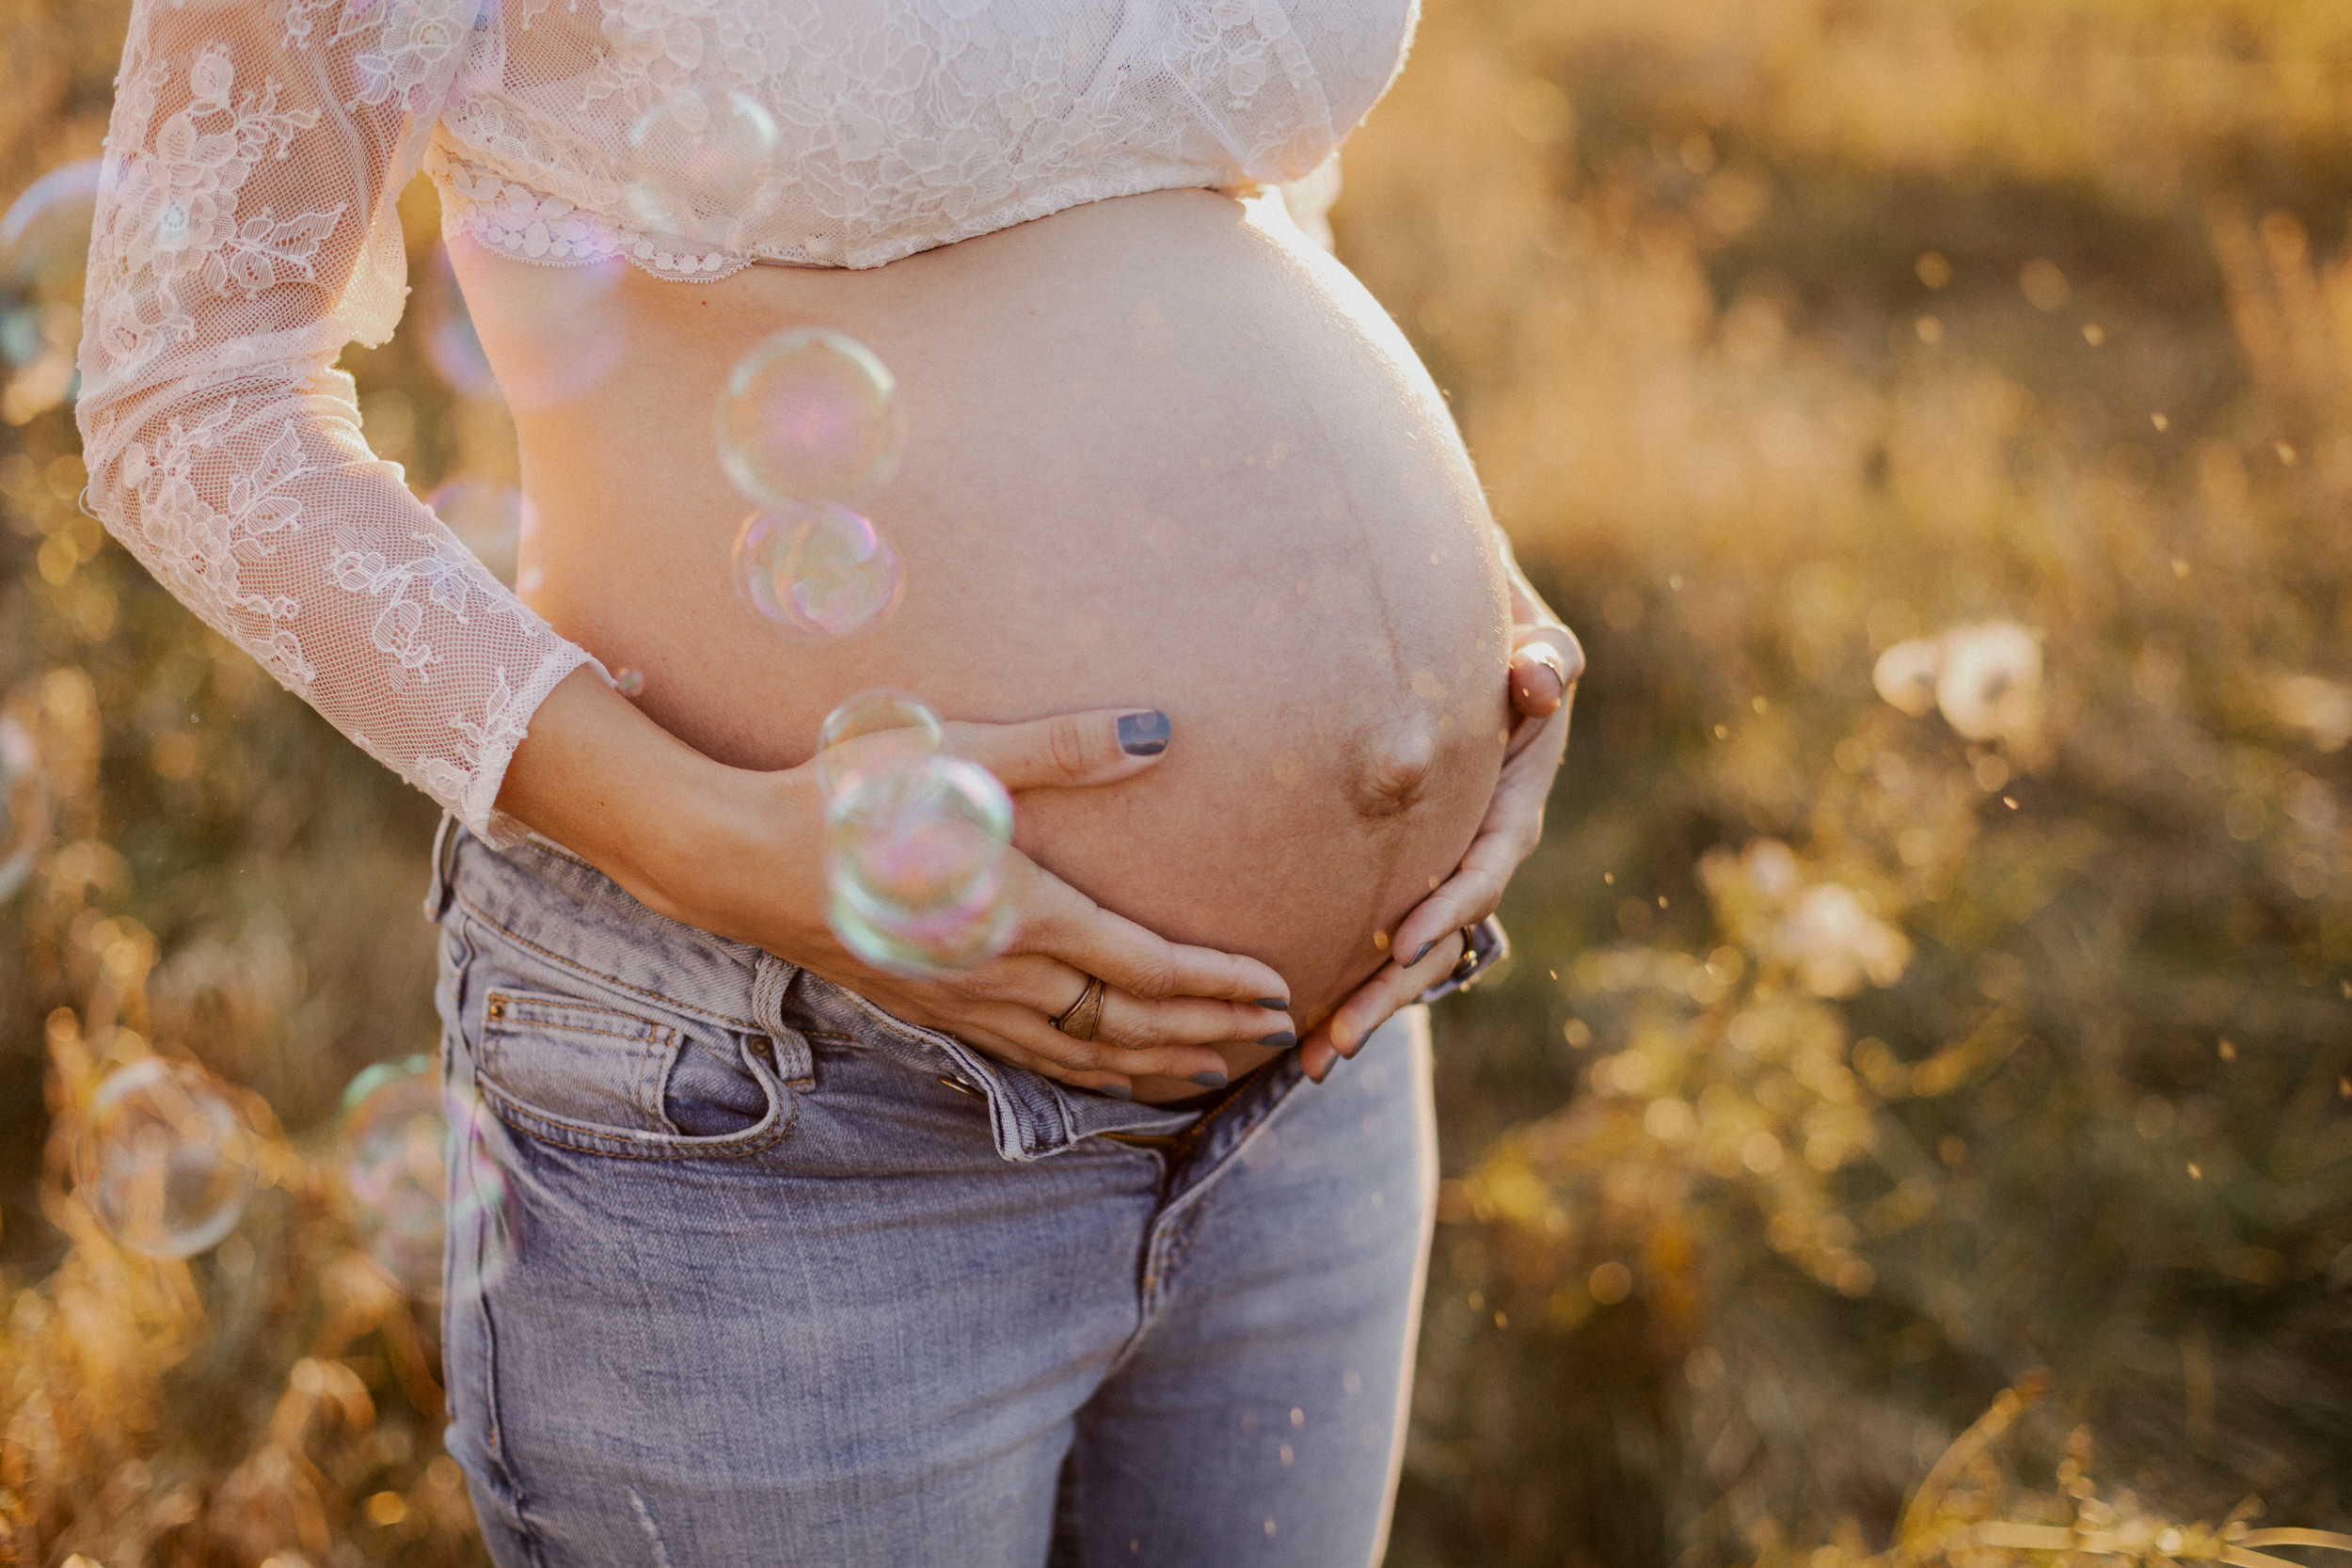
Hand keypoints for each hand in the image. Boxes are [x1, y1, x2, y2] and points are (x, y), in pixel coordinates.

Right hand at [502, 674, 1289, 1096]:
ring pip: (1080, 1056)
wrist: (733, 859)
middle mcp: (1001, 972)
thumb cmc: (842, 795)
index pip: (1146, 965)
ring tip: (1213, 1072)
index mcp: (1022, 911)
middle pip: (1129, 1024)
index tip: (1278, 991)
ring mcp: (961, 1001)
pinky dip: (1081, 1075)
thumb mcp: (954, 751)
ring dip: (1153, 1066)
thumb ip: (1062, 749)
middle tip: (1279, 1039)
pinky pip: (1026, 1057)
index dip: (1218, 985)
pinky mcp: (926, 1008)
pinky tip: (1098, 1074)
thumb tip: (1158, 732)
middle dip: (1211, 1032)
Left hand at [1296, 566, 1583, 1081]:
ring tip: (1311, 1059)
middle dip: (1390, 991)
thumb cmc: (1499, 635)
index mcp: (1513, 804)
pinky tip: (1298, 1027)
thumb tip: (1538, 682)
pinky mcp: (1405, 875)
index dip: (1448, 908)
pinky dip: (1343, 978)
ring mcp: (1441, 869)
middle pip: (1441, 936)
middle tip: (1338, 1038)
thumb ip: (1544, 660)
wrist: (1465, 641)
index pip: (1485, 865)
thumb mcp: (1533, 641)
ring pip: (1407, 953)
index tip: (1399, 942)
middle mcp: (1479, 850)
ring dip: (1363, 1006)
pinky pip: (1376, 934)